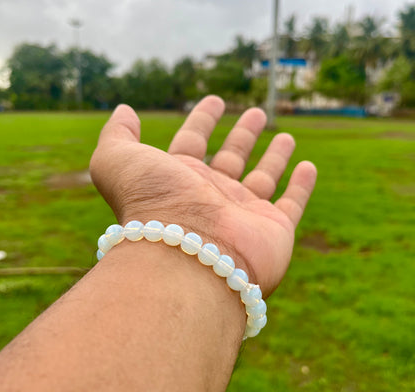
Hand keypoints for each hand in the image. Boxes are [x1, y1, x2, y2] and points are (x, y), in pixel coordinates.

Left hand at [90, 95, 316, 296]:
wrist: (187, 258)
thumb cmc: (152, 207)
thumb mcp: (119, 161)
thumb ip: (117, 134)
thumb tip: (124, 110)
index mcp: (179, 179)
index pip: (192, 141)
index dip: (202, 119)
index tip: (214, 100)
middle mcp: (211, 197)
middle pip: (230, 158)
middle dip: (243, 135)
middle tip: (256, 114)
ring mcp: (243, 214)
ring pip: (263, 179)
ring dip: (274, 157)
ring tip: (285, 136)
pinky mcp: (274, 230)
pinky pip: (292, 204)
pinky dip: (302, 187)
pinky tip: (308, 167)